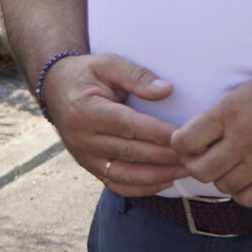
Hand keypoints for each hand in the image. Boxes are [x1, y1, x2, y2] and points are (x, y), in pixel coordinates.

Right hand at [42, 54, 187, 196]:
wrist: (56, 88)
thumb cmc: (86, 73)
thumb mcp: (108, 63)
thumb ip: (136, 75)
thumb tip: (165, 90)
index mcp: (85, 110)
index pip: (127, 125)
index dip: (157, 133)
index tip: (184, 136)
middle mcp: (81, 138)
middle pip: (129, 152)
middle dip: (165, 156)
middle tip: (195, 156)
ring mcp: (83, 156)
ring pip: (124, 174)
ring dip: (158, 175)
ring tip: (186, 170)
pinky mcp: (88, 166)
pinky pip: (116, 184)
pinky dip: (141, 188)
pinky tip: (165, 181)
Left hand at [172, 67, 251, 207]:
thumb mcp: (241, 93)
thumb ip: (215, 119)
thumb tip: (189, 144)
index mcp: (229, 112)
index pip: (183, 142)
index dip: (181, 146)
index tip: (188, 145)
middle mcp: (243, 139)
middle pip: (200, 171)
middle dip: (198, 166)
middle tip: (206, 158)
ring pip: (223, 186)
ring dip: (223, 177)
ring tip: (233, 164)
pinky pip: (247, 199)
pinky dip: (243, 192)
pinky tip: (248, 178)